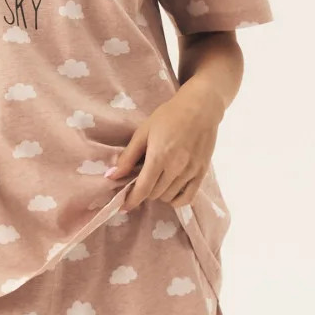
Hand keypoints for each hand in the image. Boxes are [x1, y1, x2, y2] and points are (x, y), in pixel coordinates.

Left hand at [105, 88, 222, 210]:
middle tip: (141, 181)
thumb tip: (111, 176)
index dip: (131, 200)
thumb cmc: (169, 116)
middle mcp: (176, 167)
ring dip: (159, 194)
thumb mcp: (143, 132)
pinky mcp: (202, 172)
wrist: (200, 108)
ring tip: (156, 181)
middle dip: (144, 192)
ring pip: (169, 197)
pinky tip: (170, 191)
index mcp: (159, 156)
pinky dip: (177, 200)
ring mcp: (191, 171)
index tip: (123, 206)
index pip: (143, 189)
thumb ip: (128, 156)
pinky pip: (188, 198)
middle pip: (154, 194)